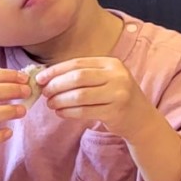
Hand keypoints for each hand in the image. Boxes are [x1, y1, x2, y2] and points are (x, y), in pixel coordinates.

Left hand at [36, 57, 155, 141]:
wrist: (141, 117)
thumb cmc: (116, 96)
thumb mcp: (106, 79)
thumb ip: (83, 75)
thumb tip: (48, 77)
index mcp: (112, 63)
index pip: (78, 63)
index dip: (56, 70)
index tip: (40, 78)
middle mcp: (117, 76)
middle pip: (78, 78)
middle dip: (56, 85)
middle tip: (44, 93)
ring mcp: (118, 94)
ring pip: (80, 95)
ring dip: (60, 100)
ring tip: (51, 104)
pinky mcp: (115, 112)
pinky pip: (84, 111)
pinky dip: (68, 112)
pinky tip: (61, 113)